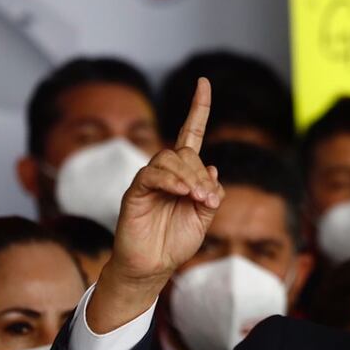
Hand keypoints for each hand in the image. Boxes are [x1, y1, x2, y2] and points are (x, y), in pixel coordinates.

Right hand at [88, 78, 223, 332]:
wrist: (154, 266)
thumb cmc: (177, 243)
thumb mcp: (204, 218)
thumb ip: (210, 193)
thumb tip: (213, 167)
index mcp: (185, 175)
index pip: (191, 134)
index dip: (198, 109)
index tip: (203, 82)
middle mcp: (166, 172)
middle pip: (186, 152)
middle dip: (201, 174)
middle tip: (208, 200)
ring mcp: (150, 180)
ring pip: (170, 159)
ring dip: (190, 178)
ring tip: (197, 200)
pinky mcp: (136, 191)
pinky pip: (152, 174)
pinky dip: (171, 181)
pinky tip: (182, 193)